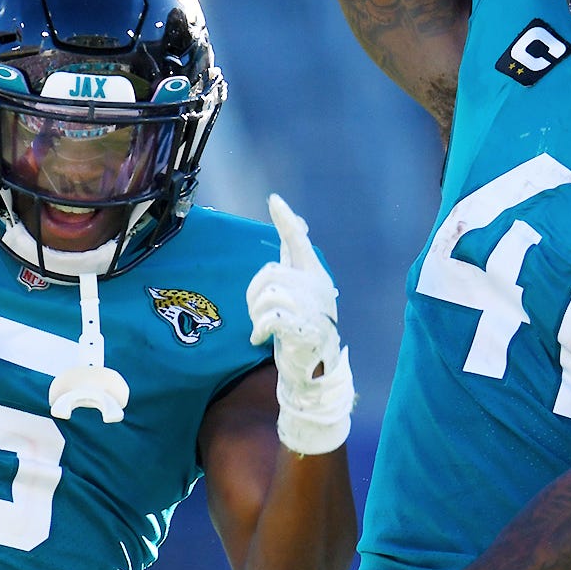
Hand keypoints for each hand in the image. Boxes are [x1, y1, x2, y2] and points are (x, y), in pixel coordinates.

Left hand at [247, 192, 351, 455]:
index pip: (298, 242)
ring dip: (256, 314)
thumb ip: (293, 265)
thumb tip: (295, 227)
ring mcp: (314, 309)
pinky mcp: (305, 330)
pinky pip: (272, 318)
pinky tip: (258, 339)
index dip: (286, 221)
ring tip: (260, 328)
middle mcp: (317, 287)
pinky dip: (260, 329)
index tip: (274, 200)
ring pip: (269, 294)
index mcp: (314, 276)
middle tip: (256, 316)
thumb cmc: (302, 329)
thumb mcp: (299, 295)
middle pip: (271, 273)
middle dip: (253, 294)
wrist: (316, 369)